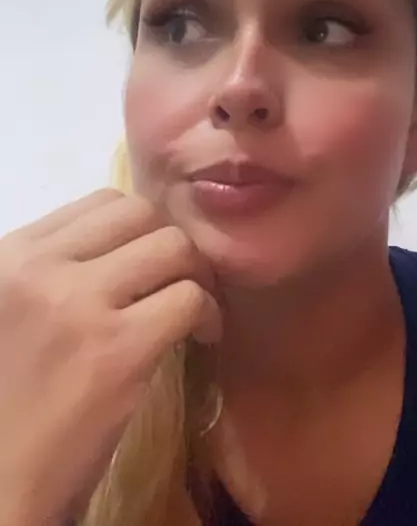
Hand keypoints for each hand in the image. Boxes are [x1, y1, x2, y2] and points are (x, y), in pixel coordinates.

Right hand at [0, 189, 220, 525]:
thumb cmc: (6, 401)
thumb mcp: (10, 310)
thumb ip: (50, 272)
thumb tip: (119, 250)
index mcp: (11, 255)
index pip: (99, 203)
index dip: (137, 228)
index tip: (148, 262)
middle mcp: (40, 268)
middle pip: (140, 215)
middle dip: (169, 244)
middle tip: (178, 279)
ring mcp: (79, 304)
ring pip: (172, 247)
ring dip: (195, 275)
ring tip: (194, 308)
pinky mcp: (117, 351)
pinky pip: (188, 298)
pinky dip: (208, 315)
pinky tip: (203, 338)